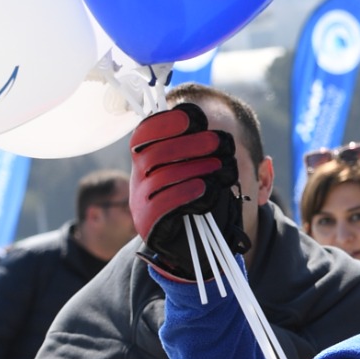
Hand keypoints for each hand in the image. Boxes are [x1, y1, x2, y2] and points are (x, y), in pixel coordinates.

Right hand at [129, 105, 243, 272]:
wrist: (196, 240)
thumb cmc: (202, 194)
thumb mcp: (201, 165)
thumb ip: (201, 146)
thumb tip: (213, 128)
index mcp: (146, 156)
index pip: (145, 133)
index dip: (167, 122)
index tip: (194, 118)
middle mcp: (138, 176)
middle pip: (155, 153)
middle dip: (190, 144)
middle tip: (218, 142)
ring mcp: (139, 200)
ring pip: (161, 177)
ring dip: (195, 168)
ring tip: (220, 167)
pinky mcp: (147, 223)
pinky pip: (162, 204)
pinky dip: (186, 193)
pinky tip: (205, 188)